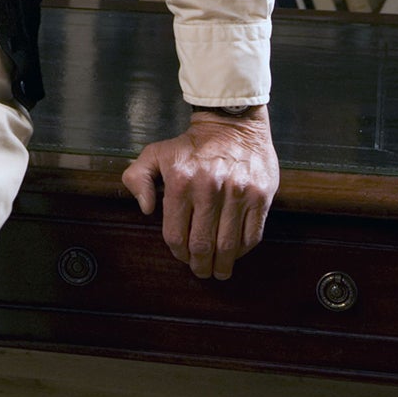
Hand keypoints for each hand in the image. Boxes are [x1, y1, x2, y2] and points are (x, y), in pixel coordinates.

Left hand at [121, 107, 278, 280]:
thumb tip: (146, 209)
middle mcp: (209, 188)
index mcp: (181, 181)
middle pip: (203, 245)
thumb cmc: (191, 145)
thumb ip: (138, 177)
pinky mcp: (260, 196)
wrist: (232, 125)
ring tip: (219, 270)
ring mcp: (237, 193)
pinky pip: (252, 235)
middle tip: (201, 271)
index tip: (182, 257)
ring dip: (222, 265)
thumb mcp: (155, 153)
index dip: (178, 253)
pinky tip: (236, 253)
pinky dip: (243, 251)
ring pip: (228, 245)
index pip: (176, 234)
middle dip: (200, 266)